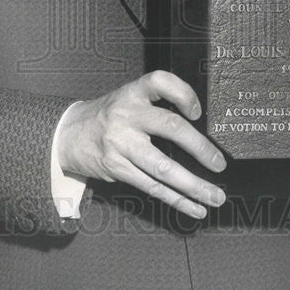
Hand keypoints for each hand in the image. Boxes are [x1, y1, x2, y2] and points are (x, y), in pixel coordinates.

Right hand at [55, 71, 226, 218]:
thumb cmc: (110, 114)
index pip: (160, 82)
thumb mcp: (128, 97)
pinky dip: (177, 200)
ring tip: (216, 196)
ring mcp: (121, 144)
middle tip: (220, 163)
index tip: (198, 112)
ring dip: (194, 185)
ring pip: (163, 168)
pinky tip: (195, 207)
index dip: (183, 94)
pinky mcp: (118, 169)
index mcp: (133, 92)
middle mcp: (127, 115)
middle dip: (200, 148)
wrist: (70, 134)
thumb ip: (157, 104)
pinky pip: (152, 187)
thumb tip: (202, 129)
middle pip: (170, 127)